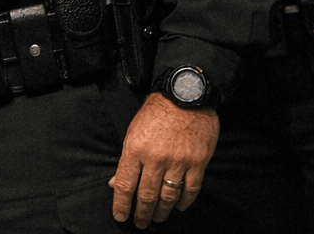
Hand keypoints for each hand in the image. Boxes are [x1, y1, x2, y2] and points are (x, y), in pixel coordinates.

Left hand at [109, 93, 217, 227]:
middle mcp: (156, 158)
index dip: (122, 205)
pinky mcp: (197, 161)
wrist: (185, 94)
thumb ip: (126, 160)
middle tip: (140, 222)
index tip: (120, 216)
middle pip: (147, 195)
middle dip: (142, 213)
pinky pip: (191, 189)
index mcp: (135, 148)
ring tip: (157, 218)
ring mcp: (178, 161)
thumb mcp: (133, 131)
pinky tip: (179, 206)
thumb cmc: (157, 111)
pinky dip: (184, 201)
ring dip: (161, 211)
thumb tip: (115, 183)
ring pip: (168, 196)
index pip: (125, 185)